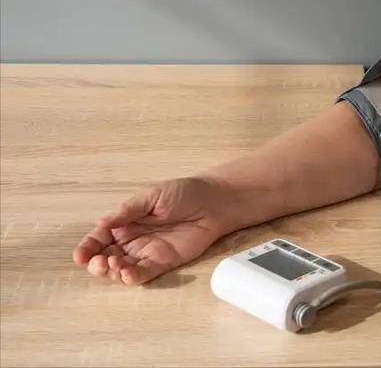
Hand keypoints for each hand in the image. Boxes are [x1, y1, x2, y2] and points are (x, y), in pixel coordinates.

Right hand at [73, 177, 235, 284]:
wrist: (211, 202)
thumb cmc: (182, 193)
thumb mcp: (151, 196)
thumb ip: (127, 211)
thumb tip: (102, 223)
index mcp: (124, 222)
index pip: (99, 238)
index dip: (88, 248)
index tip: (80, 255)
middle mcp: (132, 240)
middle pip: (107, 257)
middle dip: (97, 263)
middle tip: (98, 263)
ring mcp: (147, 253)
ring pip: (122, 269)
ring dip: (113, 272)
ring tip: (115, 265)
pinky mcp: (164, 262)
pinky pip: (144, 273)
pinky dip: (133, 277)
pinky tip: (127, 274)